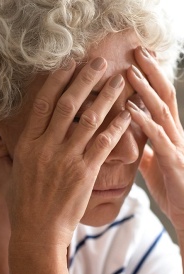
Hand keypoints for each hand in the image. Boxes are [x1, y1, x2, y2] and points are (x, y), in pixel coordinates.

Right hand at [0, 57, 131, 248]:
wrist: (37, 233)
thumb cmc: (22, 208)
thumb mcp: (9, 180)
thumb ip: (6, 162)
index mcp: (26, 147)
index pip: (42, 106)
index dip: (57, 82)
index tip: (68, 65)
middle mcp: (46, 148)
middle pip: (68, 105)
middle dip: (85, 80)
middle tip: (100, 63)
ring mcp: (66, 159)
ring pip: (89, 119)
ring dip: (106, 97)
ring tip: (119, 81)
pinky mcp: (85, 173)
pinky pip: (104, 143)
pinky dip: (117, 126)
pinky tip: (126, 114)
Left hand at [127, 47, 183, 236]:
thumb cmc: (173, 189)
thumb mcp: (156, 165)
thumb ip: (148, 149)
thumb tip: (135, 138)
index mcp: (168, 134)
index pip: (159, 100)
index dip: (150, 79)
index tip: (136, 60)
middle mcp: (174, 134)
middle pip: (163, 96)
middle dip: (150, 73)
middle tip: (135, 51)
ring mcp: (176, 146)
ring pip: (161, 112)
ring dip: (145, 90)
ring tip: (130, 72)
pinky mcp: (173, 161)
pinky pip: (158, 138)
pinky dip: (144, 123)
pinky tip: (130, 111)